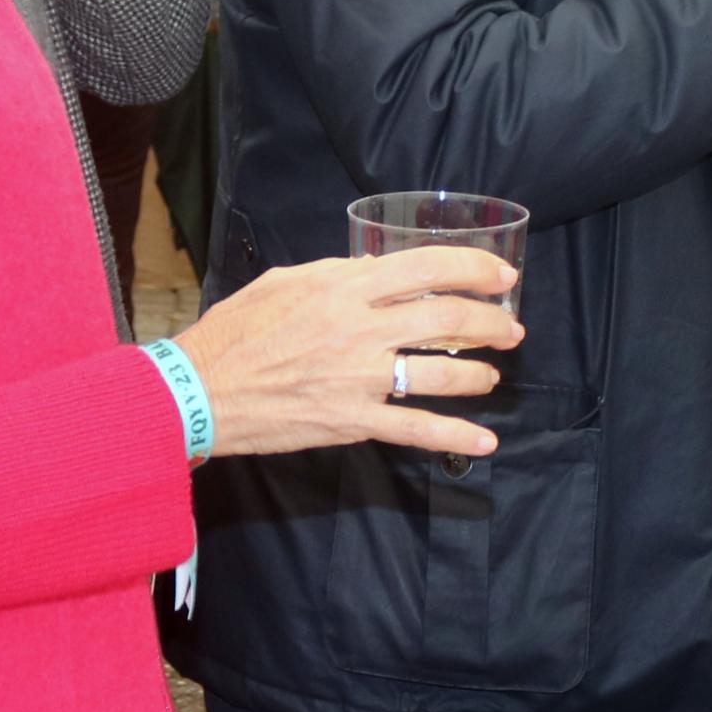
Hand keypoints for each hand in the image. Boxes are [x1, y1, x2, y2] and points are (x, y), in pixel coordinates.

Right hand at [173, 246, 524, 460]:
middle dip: (491, 322)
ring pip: (442, 373)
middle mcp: (360, 329)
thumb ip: (337, 274)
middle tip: (511, 328)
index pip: (427, 268)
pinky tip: (485, 442)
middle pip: (447, 318)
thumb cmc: (236, 331)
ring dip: (479, 374)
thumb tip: (377, 269)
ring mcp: (360, 378)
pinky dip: (455, 437)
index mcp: (344, 287)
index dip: (474, 270)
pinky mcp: (354, 420)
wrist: (201, 390)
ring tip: (492, 375)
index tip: (502, 277)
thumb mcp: (285, 282)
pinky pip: (415, 429)